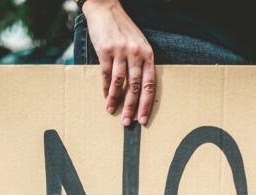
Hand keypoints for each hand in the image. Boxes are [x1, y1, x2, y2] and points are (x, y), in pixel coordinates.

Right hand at [81, 0, 155, 125]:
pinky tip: (105, 98)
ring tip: (112, 112)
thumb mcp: (138, 43)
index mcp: (147, 54)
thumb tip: (139, 88)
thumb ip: (141, 63)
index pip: (150, 83)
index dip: (146, 103)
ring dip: (115, 100)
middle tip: (128, 122)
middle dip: (132, 107)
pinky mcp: (105, 50)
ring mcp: (120, 52)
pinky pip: (106, 74)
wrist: (106, 8)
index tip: (143, 118)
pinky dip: (105, 88)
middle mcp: (135, 53)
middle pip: (135, 86)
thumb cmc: (123, 29)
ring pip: (119, 82)